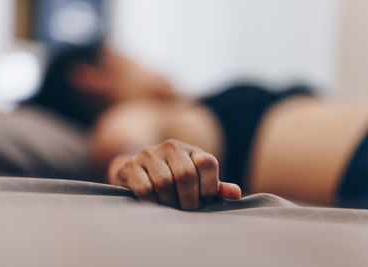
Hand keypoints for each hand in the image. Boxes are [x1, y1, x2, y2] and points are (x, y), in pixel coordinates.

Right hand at [108, 139, 241, 209]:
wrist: (136, 171)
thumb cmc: (173, 181)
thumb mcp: (196, 182)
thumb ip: (214, 188)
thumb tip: (236, 194)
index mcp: (191, 150)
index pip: (207, 162)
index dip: (209, 186)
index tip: (204, 199)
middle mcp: (171, 146)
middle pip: (185, 175)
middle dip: (189, 199)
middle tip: (187, 209)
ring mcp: (149, 153)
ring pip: (164, 183)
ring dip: (169, 202)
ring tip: (170, 207)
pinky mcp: (130, 165)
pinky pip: (145, 188)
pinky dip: (152, 202)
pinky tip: (154, 204)